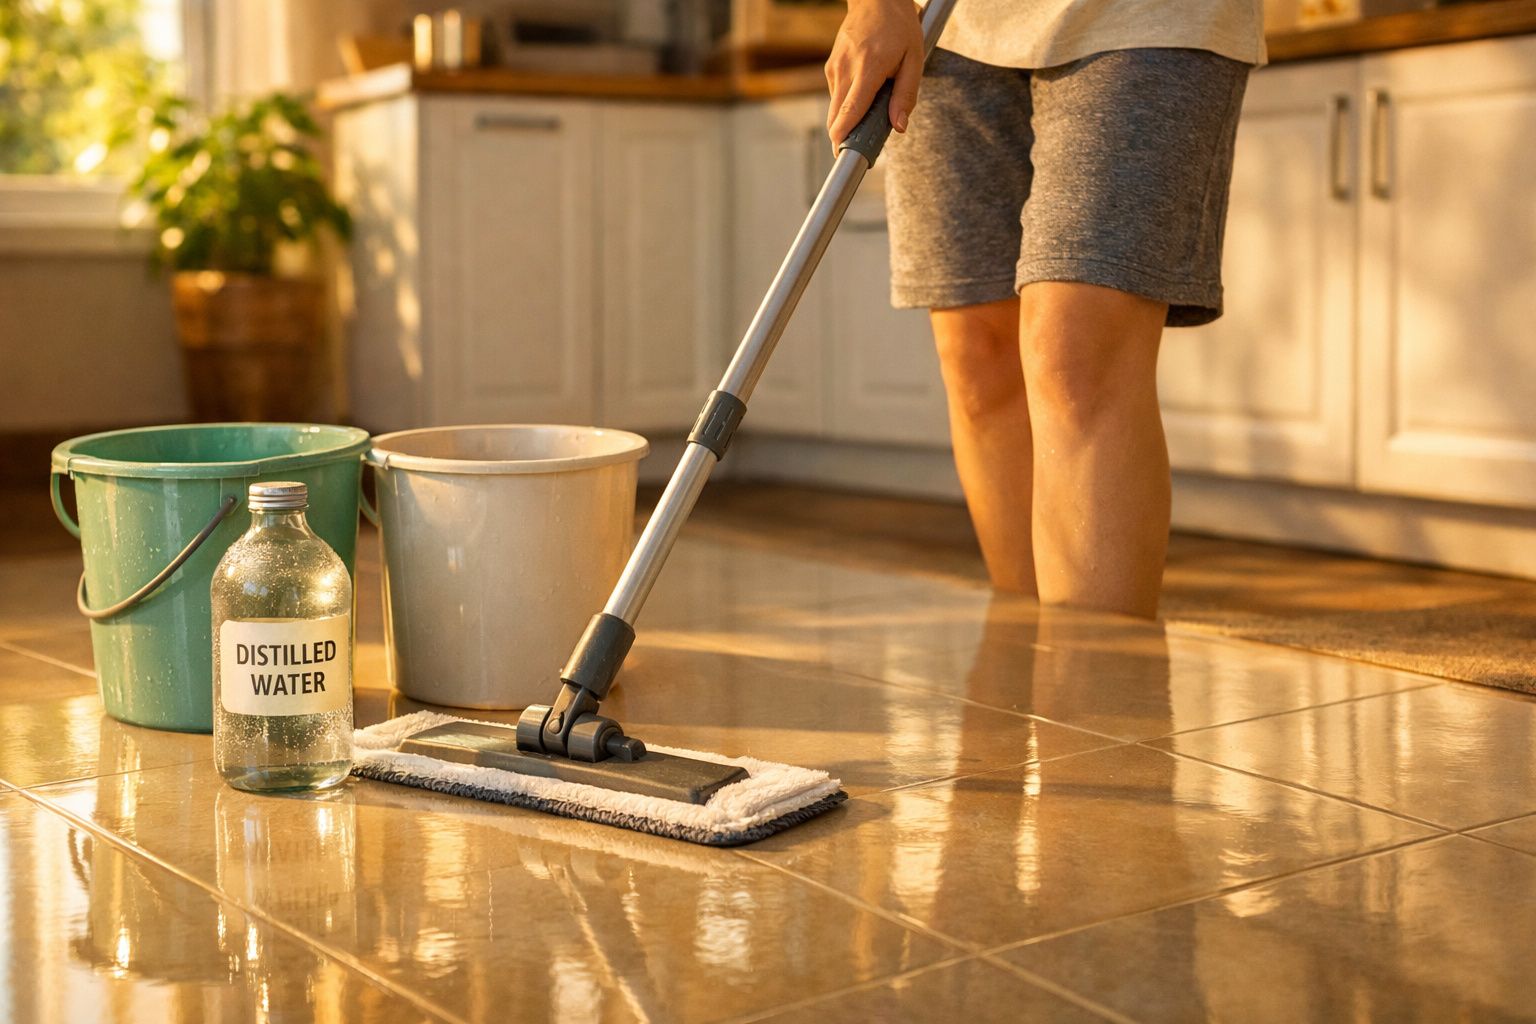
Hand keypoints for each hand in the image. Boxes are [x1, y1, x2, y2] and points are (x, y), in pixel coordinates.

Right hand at [825, 0, 924, 145]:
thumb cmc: (899, 27)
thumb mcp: (914, 59)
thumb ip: (906, 94)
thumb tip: (899, 126)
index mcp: (869, 67)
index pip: (850, 110)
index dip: (844, 136)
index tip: (842, 155)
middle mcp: (846, 69)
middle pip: (836, 115)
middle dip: (845, 135)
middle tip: (860, 146)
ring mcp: (834, 67)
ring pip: (836, 107)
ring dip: (849, 118)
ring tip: (870, 111)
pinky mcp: (830, 67)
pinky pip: (837, 95)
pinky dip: (848, 102)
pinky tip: (864, 92)